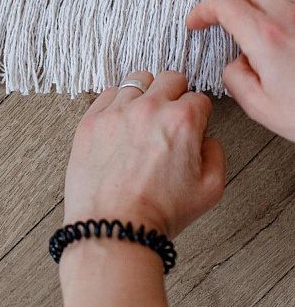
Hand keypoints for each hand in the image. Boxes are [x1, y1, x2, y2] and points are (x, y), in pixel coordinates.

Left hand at [61, 71, 225, 243]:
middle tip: (170, 115)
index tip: (192, 124)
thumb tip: (205, 138)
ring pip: (137, 80)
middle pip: (170, 78)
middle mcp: (149, 108)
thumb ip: (215, 152)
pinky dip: (117, 103)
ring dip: (145, 95)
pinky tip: (121, 121)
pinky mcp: (91, 120)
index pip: (198, 98)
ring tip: (143, 117)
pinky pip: (108, 94)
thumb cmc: (158, 213)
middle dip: (176, 94)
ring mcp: (116, 111)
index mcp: (181, 120)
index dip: (199, 114)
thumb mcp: (211, 189)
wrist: (114, 228)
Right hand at [186, 0, 294, 140]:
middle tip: (214, 4)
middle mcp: (289, 17)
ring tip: (242, 3)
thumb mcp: (261, 107)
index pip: (223, 4)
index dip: (201, 10)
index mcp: (268, 37)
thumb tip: (235, 65)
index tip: (196, 21)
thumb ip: (235, 80)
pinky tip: (272, 11)